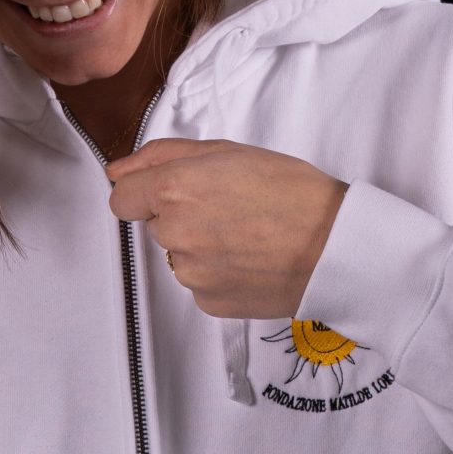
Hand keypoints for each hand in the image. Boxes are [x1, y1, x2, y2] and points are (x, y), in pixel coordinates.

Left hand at [104, 137, 347, 318]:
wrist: (336, 246)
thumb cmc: (292, 191)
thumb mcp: (228, 151)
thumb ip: (162, 156)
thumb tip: (116, 170)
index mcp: (175, 189)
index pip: (122, 199)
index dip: (147, 192)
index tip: (175, 192)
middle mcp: (175, 234)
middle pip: (157, 226)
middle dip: (183, 216)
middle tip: (232, 209)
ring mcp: (190, 273)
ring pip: (179, 256)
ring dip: (202, 246)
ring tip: (248, 236)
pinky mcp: (209, 302)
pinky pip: (200, 284)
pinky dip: (219, 274)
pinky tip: (252, 261)